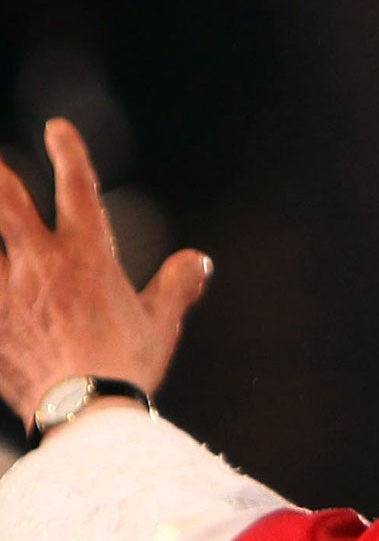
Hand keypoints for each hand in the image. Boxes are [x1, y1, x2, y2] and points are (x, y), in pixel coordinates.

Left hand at [0, 119, 210, 431]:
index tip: (57, 129)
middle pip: (5, 197)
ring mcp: (6, 288)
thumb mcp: (161, 324)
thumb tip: (197, 260)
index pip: (77, 187)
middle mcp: (41, 261)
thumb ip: (176, 285)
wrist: (88, 411)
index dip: (68, 152)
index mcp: (88, 255)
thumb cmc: (127, 366)